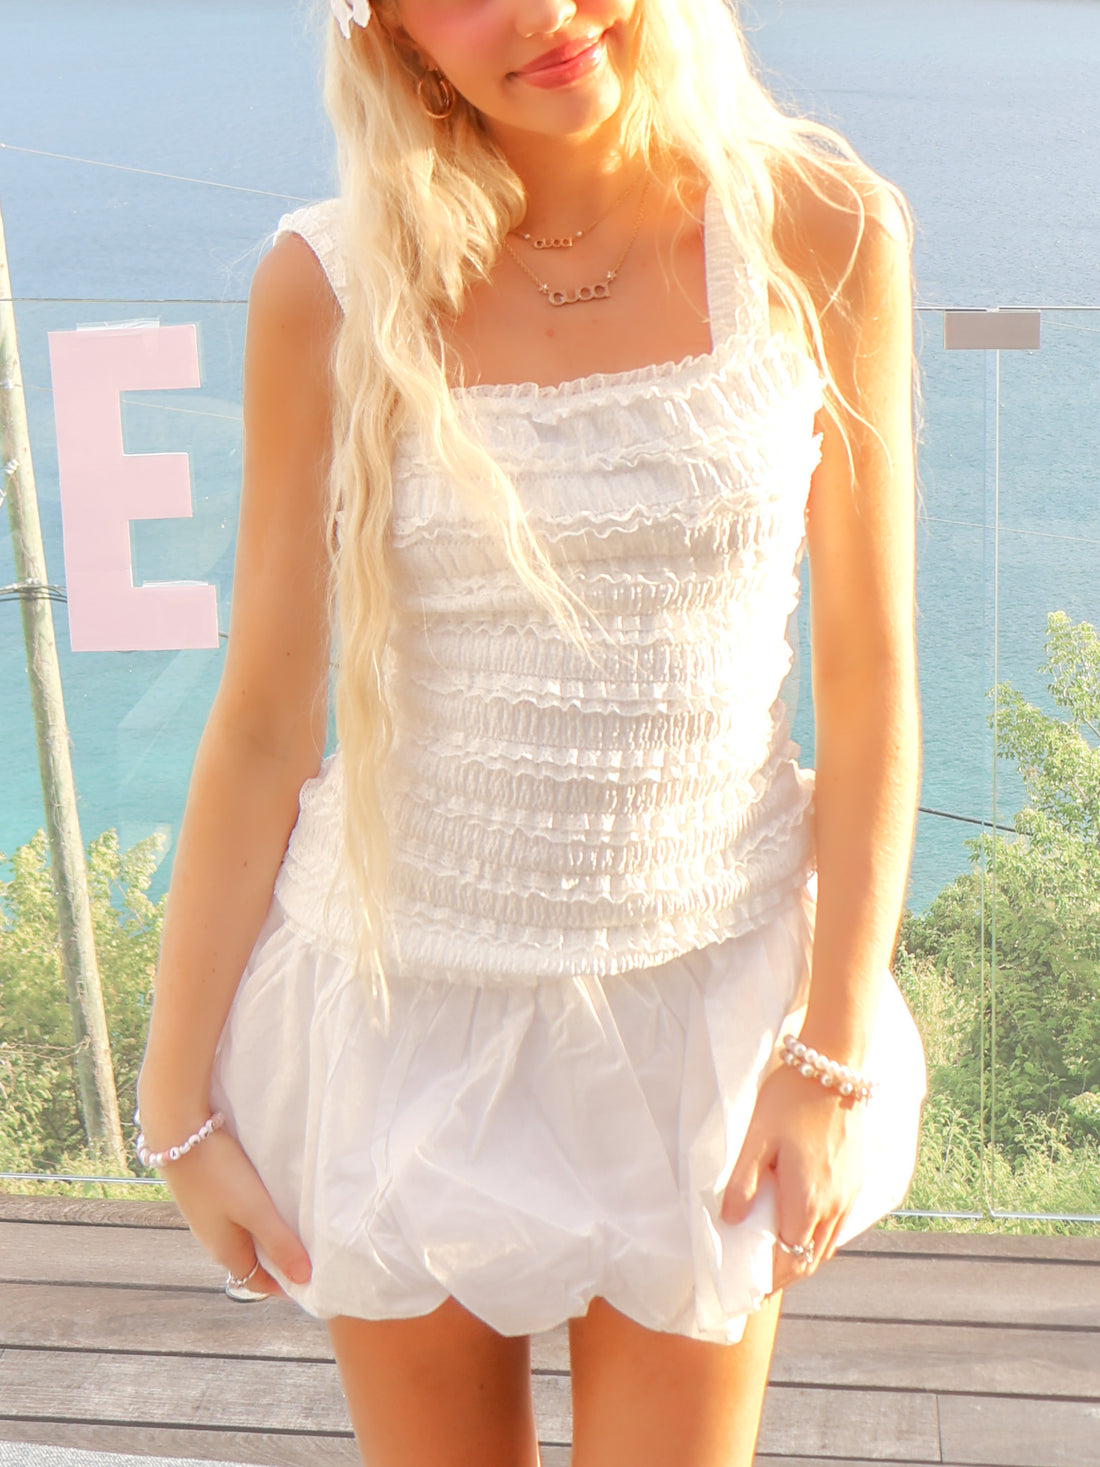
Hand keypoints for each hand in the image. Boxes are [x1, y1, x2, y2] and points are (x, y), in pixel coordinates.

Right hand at [143, 1120, 311, 1298]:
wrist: (179, 1134)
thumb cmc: (217, 1173)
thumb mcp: (255, 1210)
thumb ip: (280, 1243)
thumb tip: (303, 1279)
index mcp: (226, 1251)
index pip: (257, 1282)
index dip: (283, 1285)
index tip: (311, 1281)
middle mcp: (215, 1239)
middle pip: (253, 1260)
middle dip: (279, 1259)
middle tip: (311, 1249)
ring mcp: (209, 1217)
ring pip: (246, 1235)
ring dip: (269, 1234)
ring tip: (297, 1222)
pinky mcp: (208, 1195)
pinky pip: (238, 1215)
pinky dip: (257, 1215)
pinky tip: (270, 1198)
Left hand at [720, 1061, 865, 1293]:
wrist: (838, 1068)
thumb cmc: (792, 1098)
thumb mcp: (757, 1137)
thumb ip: (743, 1182)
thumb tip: (731, 1220)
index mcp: (807, 1201)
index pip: (788, 1260)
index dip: (768, 1280)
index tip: (750, 1292)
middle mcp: (834, 1206)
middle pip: (810, 1260)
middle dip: (786, 1275)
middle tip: (761, 1285)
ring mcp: (851, 1194)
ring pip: (828, 1244)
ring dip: (805, 1258)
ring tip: (780, 1259)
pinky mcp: (859, 1179)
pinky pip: (840, 1224)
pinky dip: (821, 1236)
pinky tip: (805, 1225)